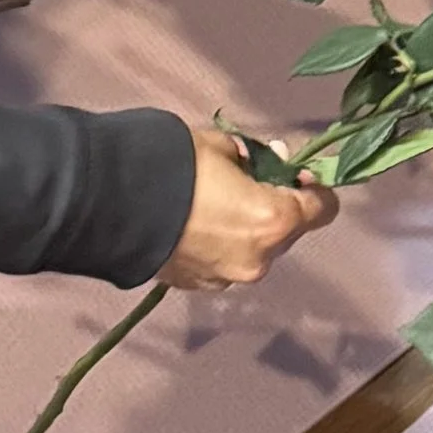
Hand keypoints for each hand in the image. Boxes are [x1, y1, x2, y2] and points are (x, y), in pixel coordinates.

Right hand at [160, 129, 338, 288]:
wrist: (108, 203)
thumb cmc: (174, 167)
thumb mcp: (222, 146)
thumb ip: (255, 157)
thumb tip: (270, 159)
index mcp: (276, 221)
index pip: (324, 208)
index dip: (311, 188)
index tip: (290, 171)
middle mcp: (260, 258)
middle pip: (287, 231)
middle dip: (274, 206)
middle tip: (246, 182)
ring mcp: (227, 277)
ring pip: (254, 249)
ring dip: (246, 230)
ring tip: (211, 205)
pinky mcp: (197, 286)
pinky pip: (223, 262)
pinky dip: (219, 246)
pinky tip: (192, 226)